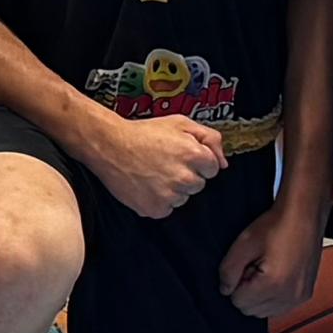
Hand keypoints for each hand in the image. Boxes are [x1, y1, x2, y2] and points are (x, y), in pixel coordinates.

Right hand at [81, 110, 231, 220]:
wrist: (108, 145)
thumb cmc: (143, 133)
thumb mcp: (180, 123)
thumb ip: (209, 138)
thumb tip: (224, 163)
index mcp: (193, 154)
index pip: (213, 168)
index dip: (197, 160)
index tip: (180, 155)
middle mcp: (184, 177)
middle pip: (198, 184)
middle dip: (186, 174)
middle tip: (164, 162)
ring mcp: (170, 195)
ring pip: (183, 197)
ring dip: (173, 188)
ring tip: (153, 172)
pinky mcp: (155, 209)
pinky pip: (167, 208)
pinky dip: (158, 199)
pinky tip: (146, 184)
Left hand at [220, 197, 324, 323]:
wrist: (304, 216)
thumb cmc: (277, 225)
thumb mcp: (244, 243)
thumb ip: (228, 270)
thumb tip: (225, 289)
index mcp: (274, 284)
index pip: (238, 302)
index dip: (235, 282)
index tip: (244, 265)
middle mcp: (290, 296)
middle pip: (251, 310)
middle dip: (247, 291)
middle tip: (254, 266)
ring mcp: (300, 297)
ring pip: (265, 312)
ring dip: (260, 295)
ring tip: (265, 269)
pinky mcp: (306, 294)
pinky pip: (280, 308)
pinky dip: (273, 296)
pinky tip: (276, 274)